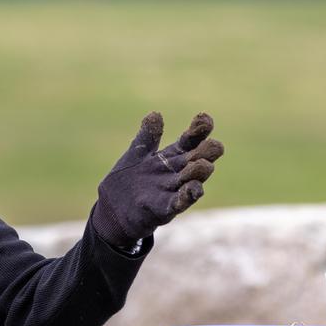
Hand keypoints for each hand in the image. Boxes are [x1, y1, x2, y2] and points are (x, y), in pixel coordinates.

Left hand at [91, 111, 224, 246]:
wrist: (113, 210)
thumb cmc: (129, 181)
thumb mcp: (136, 155)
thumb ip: (147, 137)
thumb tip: (155, 115)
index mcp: (173, 157)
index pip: (191, 140)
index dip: (199, 130)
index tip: (204, 119)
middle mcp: (177, 173)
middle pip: (199, 159)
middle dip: (207, 152)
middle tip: (212, 145)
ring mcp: (172, 191)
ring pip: (193, 180)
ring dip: (198, 172)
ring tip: (202, 164)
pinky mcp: (164, 209)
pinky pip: (179, 202)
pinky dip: (186, 196)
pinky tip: (194, 188)